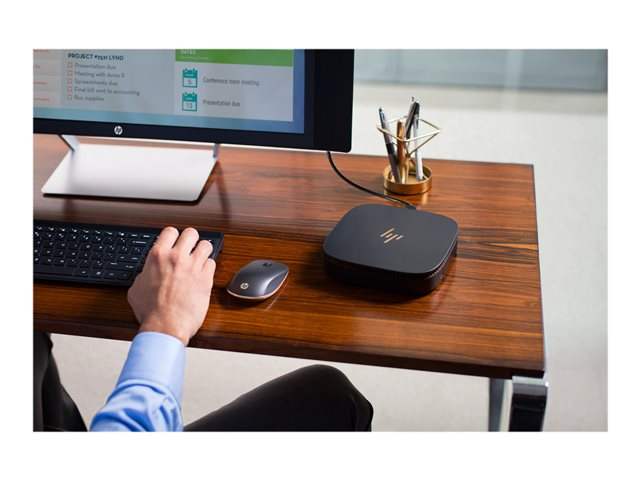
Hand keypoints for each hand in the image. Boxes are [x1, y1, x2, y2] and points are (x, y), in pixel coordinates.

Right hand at [127, 227, 215, 345]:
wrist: (165, 325)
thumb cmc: (150, 311)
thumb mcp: (136, 288)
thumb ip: (144, 274)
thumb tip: (147, 272)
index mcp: (158, 256)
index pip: (170, 231)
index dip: (174, 236)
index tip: (175, 242)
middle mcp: (176, 258)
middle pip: (191, 233)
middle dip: (192, 239)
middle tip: (190, 248)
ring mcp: (193, 267)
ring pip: (206, 245)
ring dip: (203, 251)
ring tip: (200, 259)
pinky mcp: (206, 279)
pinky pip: (212, 263)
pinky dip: (209, 267)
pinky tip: (203, 274)